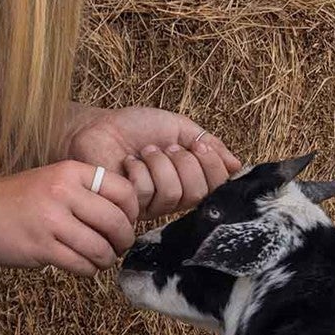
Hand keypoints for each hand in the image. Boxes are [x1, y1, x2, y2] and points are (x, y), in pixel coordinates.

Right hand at [0, 160, 139, 275]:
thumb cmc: (19, 198)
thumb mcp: (54, 178)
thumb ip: (86, 189)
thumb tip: (125, 214)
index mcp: (70, 172)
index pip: (123, 190)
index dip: (132, 211)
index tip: (126, 221)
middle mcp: (63, 193)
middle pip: (115, 222)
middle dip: (124, 239)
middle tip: (118, 246)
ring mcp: (51, 221)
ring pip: (100, 248)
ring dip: (106, 259)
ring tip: (100, 258)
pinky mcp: (42, 248)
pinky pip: (81, 264)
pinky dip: (88, 269)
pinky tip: (83, 265)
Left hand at [65, 105, 240, 220]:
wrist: (98, 127)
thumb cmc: (135, 127)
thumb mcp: (178, 128)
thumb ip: (207, 143)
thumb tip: (236, 164)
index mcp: (187, 179)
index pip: (217, 186)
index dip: (212, 165)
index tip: (197, 143)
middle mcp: (171, 198)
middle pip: (197, 193)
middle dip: (185, 163)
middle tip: (166, 148)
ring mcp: (149, 206)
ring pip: (173, 194)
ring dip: (160, 164)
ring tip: (145, 152)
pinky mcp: (127, 207)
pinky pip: (146, 193)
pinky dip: (139, 170)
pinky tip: (127, 162)